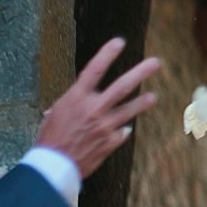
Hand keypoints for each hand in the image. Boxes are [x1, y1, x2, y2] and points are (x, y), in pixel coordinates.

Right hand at [34, 37, 159, 179]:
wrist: (55, 164)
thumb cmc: (50, 137)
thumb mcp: (55, 114)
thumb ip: (72, 104)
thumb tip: (79, 103)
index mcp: (76, 97)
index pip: (94, 70)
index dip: (107, 54)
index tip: (120, 42)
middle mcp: (94, 108)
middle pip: (122, 86)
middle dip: (141, 72)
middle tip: (156, 62)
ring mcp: (106, 125)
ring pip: (130, 109)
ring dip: (143, 102)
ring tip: (154, 97)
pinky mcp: (112, 141)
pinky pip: (123, 132)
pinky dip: (123, 129)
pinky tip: (124, 128)